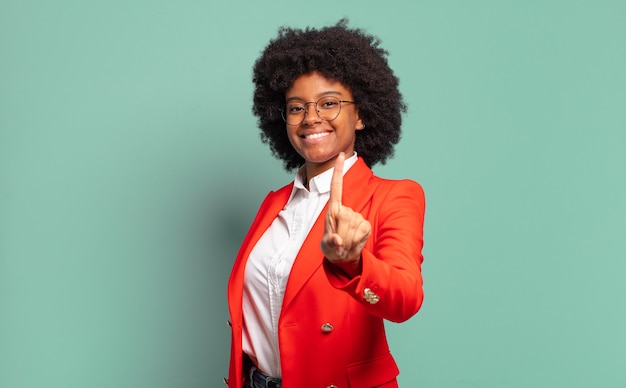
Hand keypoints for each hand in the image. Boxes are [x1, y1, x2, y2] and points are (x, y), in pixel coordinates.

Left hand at [321, 152, 370, 276]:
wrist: (344, 257)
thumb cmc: (332, 248)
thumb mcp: (327, 247)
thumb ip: (330, 243)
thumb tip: (337, 241)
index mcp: (334, 209)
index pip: (336, 186)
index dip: (338, 170)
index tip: (340, 154)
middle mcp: (346, 210)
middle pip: (345, 216)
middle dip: (341, 233)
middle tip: (339, 241)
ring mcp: (357, 217)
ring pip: (353, 225)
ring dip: (348, 239)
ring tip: (345, 243)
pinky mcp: (366, 225)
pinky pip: (362, 231)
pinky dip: (357, 241)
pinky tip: (353, 242)